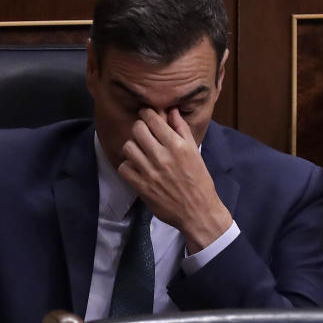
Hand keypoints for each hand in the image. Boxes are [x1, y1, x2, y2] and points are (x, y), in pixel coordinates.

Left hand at [119, 108, 232, 253]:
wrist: (198, 211)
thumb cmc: (199, 181)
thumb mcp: (195, 152)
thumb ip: (182, 130)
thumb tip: (172, 111)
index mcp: (177, 145)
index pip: (153, 119)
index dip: (146, 113)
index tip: (146, 115)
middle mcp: (162, 156)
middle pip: (137, 129)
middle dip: (139, 129)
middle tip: (143, 134)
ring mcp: (150, 172)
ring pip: (128, 147)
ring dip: (133, 147)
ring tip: (140, 152)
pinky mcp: (142, 186)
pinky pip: (124, 168)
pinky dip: (128, 166)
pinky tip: (136, 168)